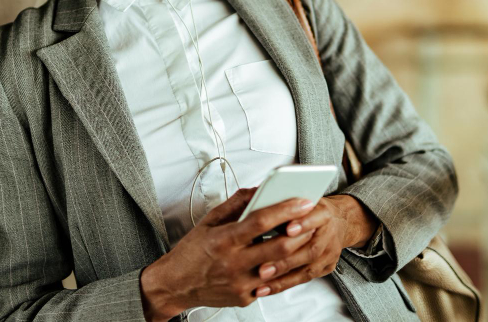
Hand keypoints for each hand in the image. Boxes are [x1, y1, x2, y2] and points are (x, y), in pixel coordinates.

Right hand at [139, 188, 320, 321]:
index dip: (285, 209)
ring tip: (303, 236)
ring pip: (279, 267)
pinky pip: (270, 282)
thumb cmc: (191, 251)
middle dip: (300, 231)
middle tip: (312, 219)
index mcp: (224, 239)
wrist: (175, 285)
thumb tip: (259, 189)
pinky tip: (283, 258)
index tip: (303, 200)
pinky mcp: (245, 297)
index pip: (261, 221)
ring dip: (295, 251)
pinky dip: (279, 269)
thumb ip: (236, 204)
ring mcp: (241, 283)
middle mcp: (233, 263)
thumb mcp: (209, 221)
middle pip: (278, 247)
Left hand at [252, 194, 378, 297]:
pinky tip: (265, 289)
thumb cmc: (311, 209)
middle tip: (263, 268)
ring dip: (282, 277)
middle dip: (285, 260)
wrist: (339, 221)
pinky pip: (303, 279)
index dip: (302, 224)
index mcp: (323, 213)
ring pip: (307, 269)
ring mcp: (329, 253)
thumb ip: (282, 204)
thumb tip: (256, 203)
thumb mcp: (300, 198)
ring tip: (260, 280)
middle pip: (310, 250)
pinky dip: (283, 284)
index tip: (287, 228)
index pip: (315, 218)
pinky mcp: (325, 268)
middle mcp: (329, 234)